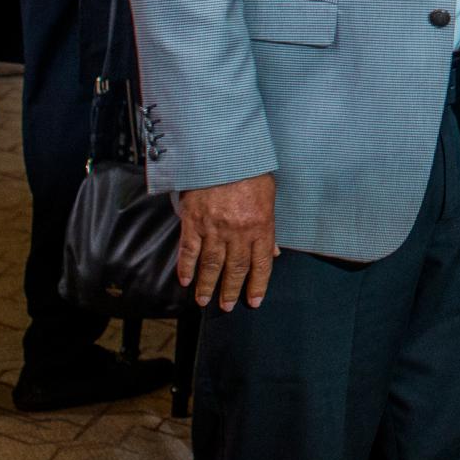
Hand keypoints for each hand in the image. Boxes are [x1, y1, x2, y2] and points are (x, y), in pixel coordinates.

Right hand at [176, 173, 277, 309]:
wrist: (221, 152)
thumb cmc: (249, 170)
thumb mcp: (269, 195)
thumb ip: (269, 226)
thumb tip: (274, 251)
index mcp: (261, 225)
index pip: (261, 263)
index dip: (257, 285)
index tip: (254, 301)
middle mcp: (238, 231)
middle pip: (235, 269)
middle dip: (231, 291)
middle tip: (227, 306)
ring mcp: (214, 228)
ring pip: (211, 265)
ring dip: (207, 285)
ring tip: (204, 301)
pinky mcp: (193, 222)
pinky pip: (189, 251)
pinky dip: (186, 268)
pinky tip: (186, 280)